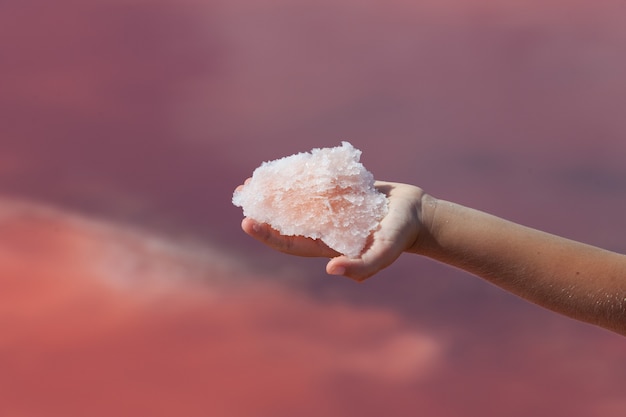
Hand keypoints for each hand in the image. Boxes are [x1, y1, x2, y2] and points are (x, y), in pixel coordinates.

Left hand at [238, 181, 427, 280]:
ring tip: (256, 176)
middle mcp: (322, 226)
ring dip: (275, 189)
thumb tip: (329, 270)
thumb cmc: (399, 238)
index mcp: (325, 245)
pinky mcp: (337, 191)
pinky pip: (312, 182)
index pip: (288, 243)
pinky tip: (284, 165)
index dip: (266, 235)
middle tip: (244, 190)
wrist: (416, 214)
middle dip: (264, 207)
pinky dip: (298, 175)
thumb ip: (361, 266)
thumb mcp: (383, 254)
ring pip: (295, 198)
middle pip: (285, 219)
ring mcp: (328, 207)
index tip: (246, 221)